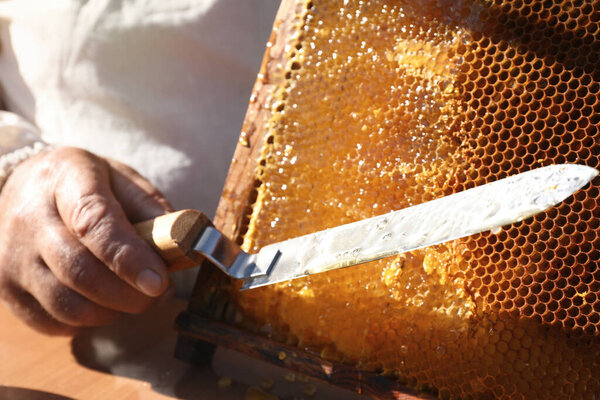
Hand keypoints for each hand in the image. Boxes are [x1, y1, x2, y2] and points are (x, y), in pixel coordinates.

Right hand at [0, 147, 172, 334]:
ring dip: (111, 312)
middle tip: (157, 294)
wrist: (26, 186)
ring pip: (65, 304)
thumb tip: (181, 245)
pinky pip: (50, 321)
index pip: (94, 224)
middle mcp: (30, 218)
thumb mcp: (122, 178)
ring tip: (132, 298)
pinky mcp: (6, 286)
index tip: (159, 282)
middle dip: (128, 294)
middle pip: (79, 271)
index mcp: (66, 180)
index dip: (129, 259)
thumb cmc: (85, 184)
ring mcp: (12, 256)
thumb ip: (152, 209)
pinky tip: (102, 304)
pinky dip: (85, 323)